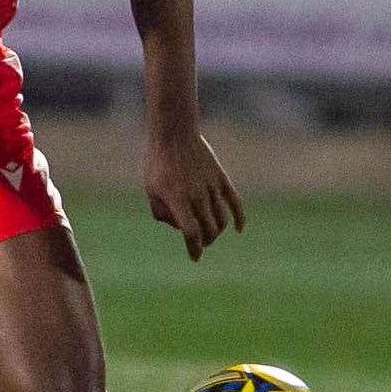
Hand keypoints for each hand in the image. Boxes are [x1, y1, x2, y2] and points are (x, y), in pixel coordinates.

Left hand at [144, 132, 244, 260]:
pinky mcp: (221, 179)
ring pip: (222, 219)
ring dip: (217, 232)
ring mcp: (211, 188)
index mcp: (178, 200)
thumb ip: (161, 211)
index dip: (194, 248)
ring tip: (210, 235)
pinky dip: (239, 218)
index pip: (191, 233)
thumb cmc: (157, 162)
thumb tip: (177, 226)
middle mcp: (197, 196)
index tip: (195, 257)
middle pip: (209, 230)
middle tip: (199, 243)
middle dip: (205, 241)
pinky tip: (238, 229)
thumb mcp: (151, 189)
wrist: (174, 134)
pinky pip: (235, 202)